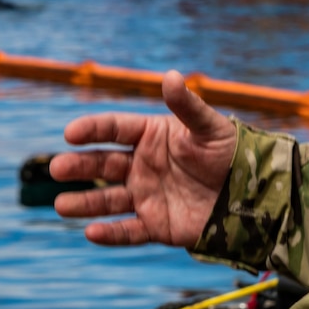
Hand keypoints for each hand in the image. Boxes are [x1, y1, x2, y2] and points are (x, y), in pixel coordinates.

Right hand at [50, 70, 237, 246]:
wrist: (251, 195)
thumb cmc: (231, 153)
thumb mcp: (210, 127)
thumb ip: (187, 105)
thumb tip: (171, 75)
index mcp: (150, 136)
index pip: (114, 129)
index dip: (91, 130)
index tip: (71, 133)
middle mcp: (142, 165)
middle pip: (103, 164)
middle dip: (79, 166)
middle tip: (57, 168)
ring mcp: (146, 195)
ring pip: (108, 200)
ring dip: (84, 202)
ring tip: (61, 205)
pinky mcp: (156, 225)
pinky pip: (128, 230)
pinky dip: (110, 234)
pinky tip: (91, 233)